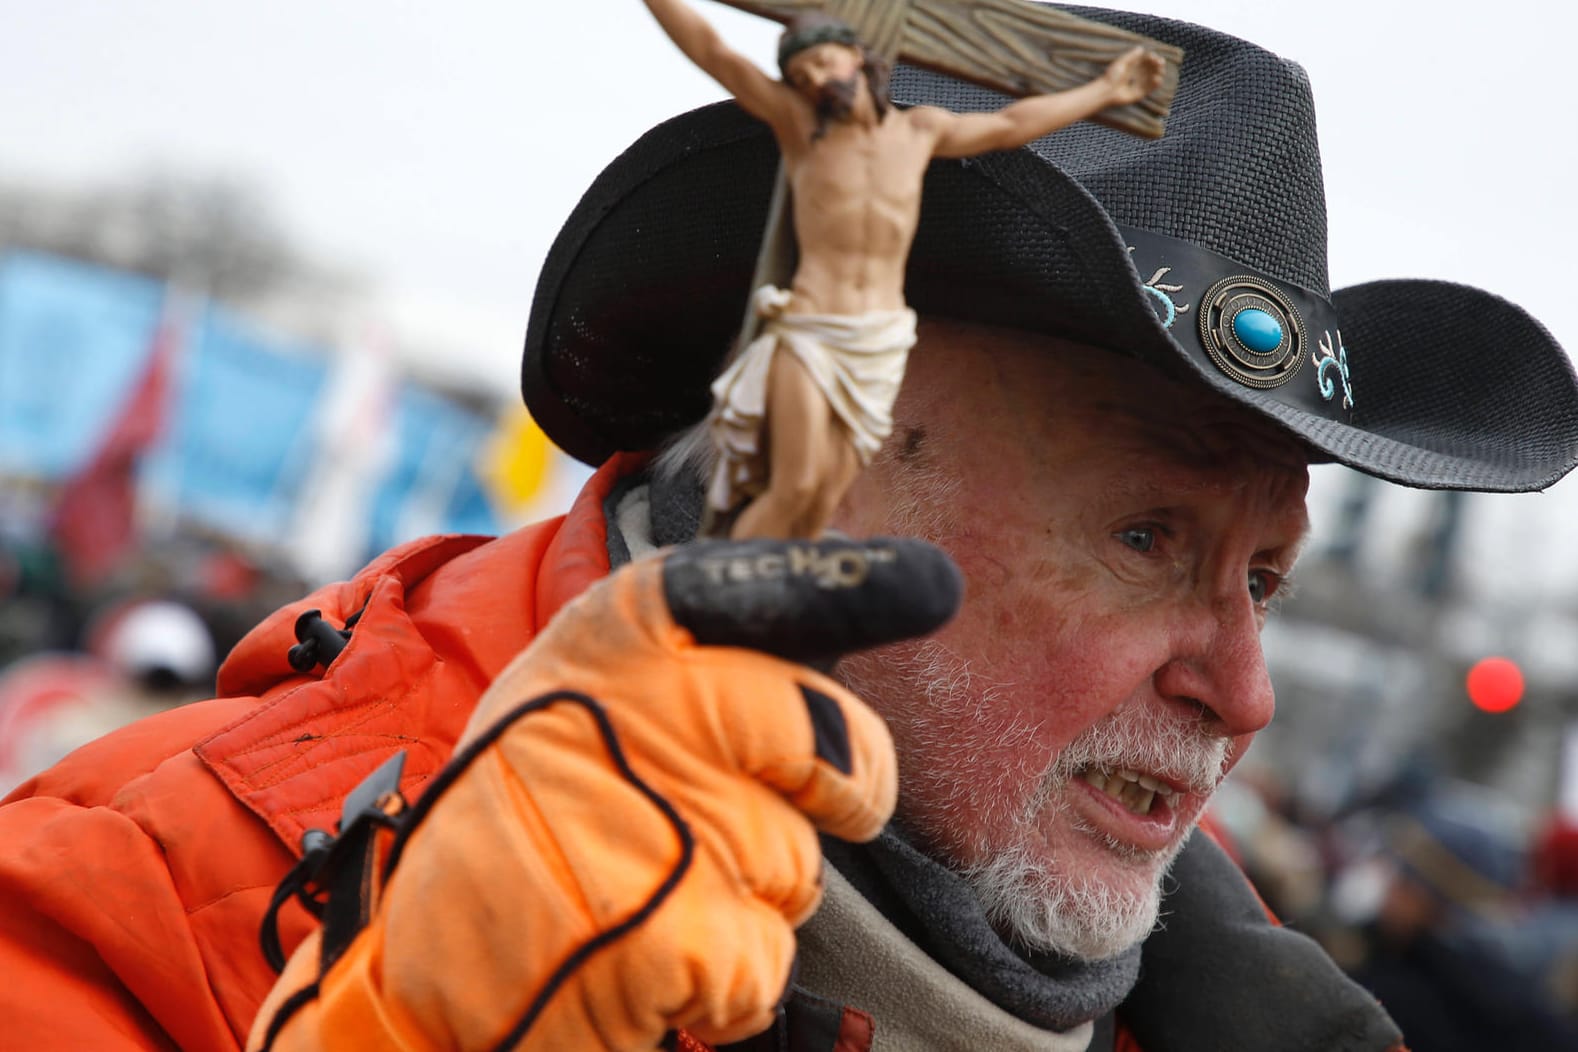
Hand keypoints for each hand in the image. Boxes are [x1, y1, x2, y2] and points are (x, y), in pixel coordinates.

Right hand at [250, 537, 960, 1051]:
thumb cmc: (515, 818)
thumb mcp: (571, 694)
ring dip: (747, 900)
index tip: (930, 584)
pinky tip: (644, 957)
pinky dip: (723, 982)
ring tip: (647, 893)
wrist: (418, 962)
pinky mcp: (686, 933)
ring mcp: (674, 820)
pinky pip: (766, 960)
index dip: (853, 585)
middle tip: (775, 815)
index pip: (759, 589)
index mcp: (619, 637)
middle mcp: (652, 709)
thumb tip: (823, 628)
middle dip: (839, 794)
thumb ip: (683, 661)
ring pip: (799, 870)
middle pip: (837, 752)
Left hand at [1100, 46, 1164, 106]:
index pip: (1145, 61)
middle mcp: (1136, 75)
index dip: (1151, 58)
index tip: (1152, 56)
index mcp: (1132, 67)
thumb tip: (1141, 48)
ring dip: (1158, 73)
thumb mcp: (1121, 63)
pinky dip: (1155, 84)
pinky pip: (1149, 89)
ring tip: (1160, 70)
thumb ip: (1131, 56)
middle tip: (1160, 62)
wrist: (1106, 91)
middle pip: (1150, 69)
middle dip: (1156, 65)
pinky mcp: (1139, 94)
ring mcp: (1138, 85)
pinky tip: (1157, 79)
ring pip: (1151, 78)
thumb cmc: (1111, 76)